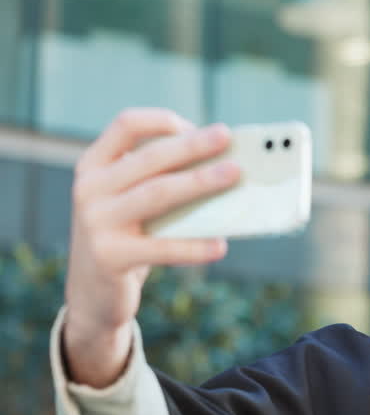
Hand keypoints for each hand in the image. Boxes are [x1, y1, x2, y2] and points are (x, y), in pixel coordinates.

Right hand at [63, 108, 238, 386]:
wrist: (92, 293)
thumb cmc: (127, 238)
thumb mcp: (132, 203)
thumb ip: (160, 181)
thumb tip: (223, 165)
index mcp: (94, 166)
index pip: (126, 125)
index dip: (163, 121)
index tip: (197, 126)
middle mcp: (89, 189)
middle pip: (150, 158)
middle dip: (193, 146)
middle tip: (228, 138)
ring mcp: (96, 222)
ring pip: (158, 194)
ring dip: (200, 181)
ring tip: (234, 175)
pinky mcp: (110, 256)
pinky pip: (161, 247)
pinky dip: (194, 246)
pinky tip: (221, 245)